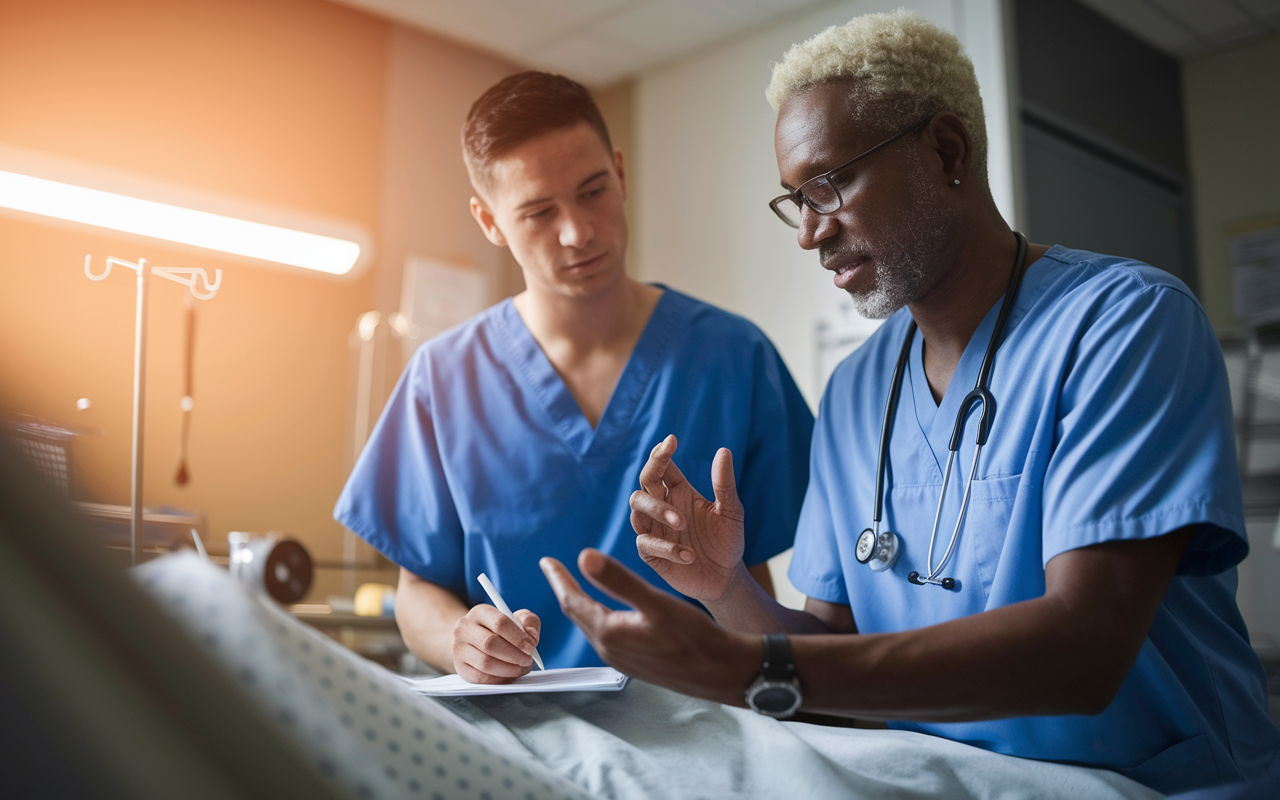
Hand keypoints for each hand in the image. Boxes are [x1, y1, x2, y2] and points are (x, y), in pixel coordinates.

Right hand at [451, 604, 540, 683]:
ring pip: (485, 662)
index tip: (530, 647)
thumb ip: (528, 621)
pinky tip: (509, 675)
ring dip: (509, 669)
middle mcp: (465, 628)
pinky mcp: (460, 667)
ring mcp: (459, 648)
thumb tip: (531, 635)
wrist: (475, 642)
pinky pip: (481, 677)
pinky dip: (499, 679)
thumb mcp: (516, 619)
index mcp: (480, 612)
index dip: (518, 637)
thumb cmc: (499, 631)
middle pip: (490, 643)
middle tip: (528, 660)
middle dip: (514, 655)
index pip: (500, 622)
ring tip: (521, 668)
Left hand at [540, 549, 757, 705]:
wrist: (720, 673)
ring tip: (576, 587)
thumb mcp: (656, 602)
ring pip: (592, 626)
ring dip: (582, 604)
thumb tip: (583, 557)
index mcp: (609, 632)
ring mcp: (622, 659)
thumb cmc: (693, 637)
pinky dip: (599, 617)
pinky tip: (608, 612)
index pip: (572, 601)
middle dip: (566, 590)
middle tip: (555, 569)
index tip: (547, 561)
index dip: (559, 578)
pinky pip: (606, 637)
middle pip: (578, 614)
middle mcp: (609, 649)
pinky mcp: (635, 663)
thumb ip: (618, 580)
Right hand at [629, 435, 746, 601]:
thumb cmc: (727, 541)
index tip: (670, 441)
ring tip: (682, 523)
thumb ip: (724, 484)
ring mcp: (654, 531)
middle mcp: (662, 508)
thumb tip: (724, 451)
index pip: (663, 467)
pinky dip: (666, 548)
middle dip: (651, 477)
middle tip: (671, 485)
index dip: (661, 454)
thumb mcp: (731, 512)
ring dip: (657, 513)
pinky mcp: (651, 555)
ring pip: (637, 511)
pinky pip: (645, 544)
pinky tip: (688, 555)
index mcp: (679, 493)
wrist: (726, 578)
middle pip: (644, 484)